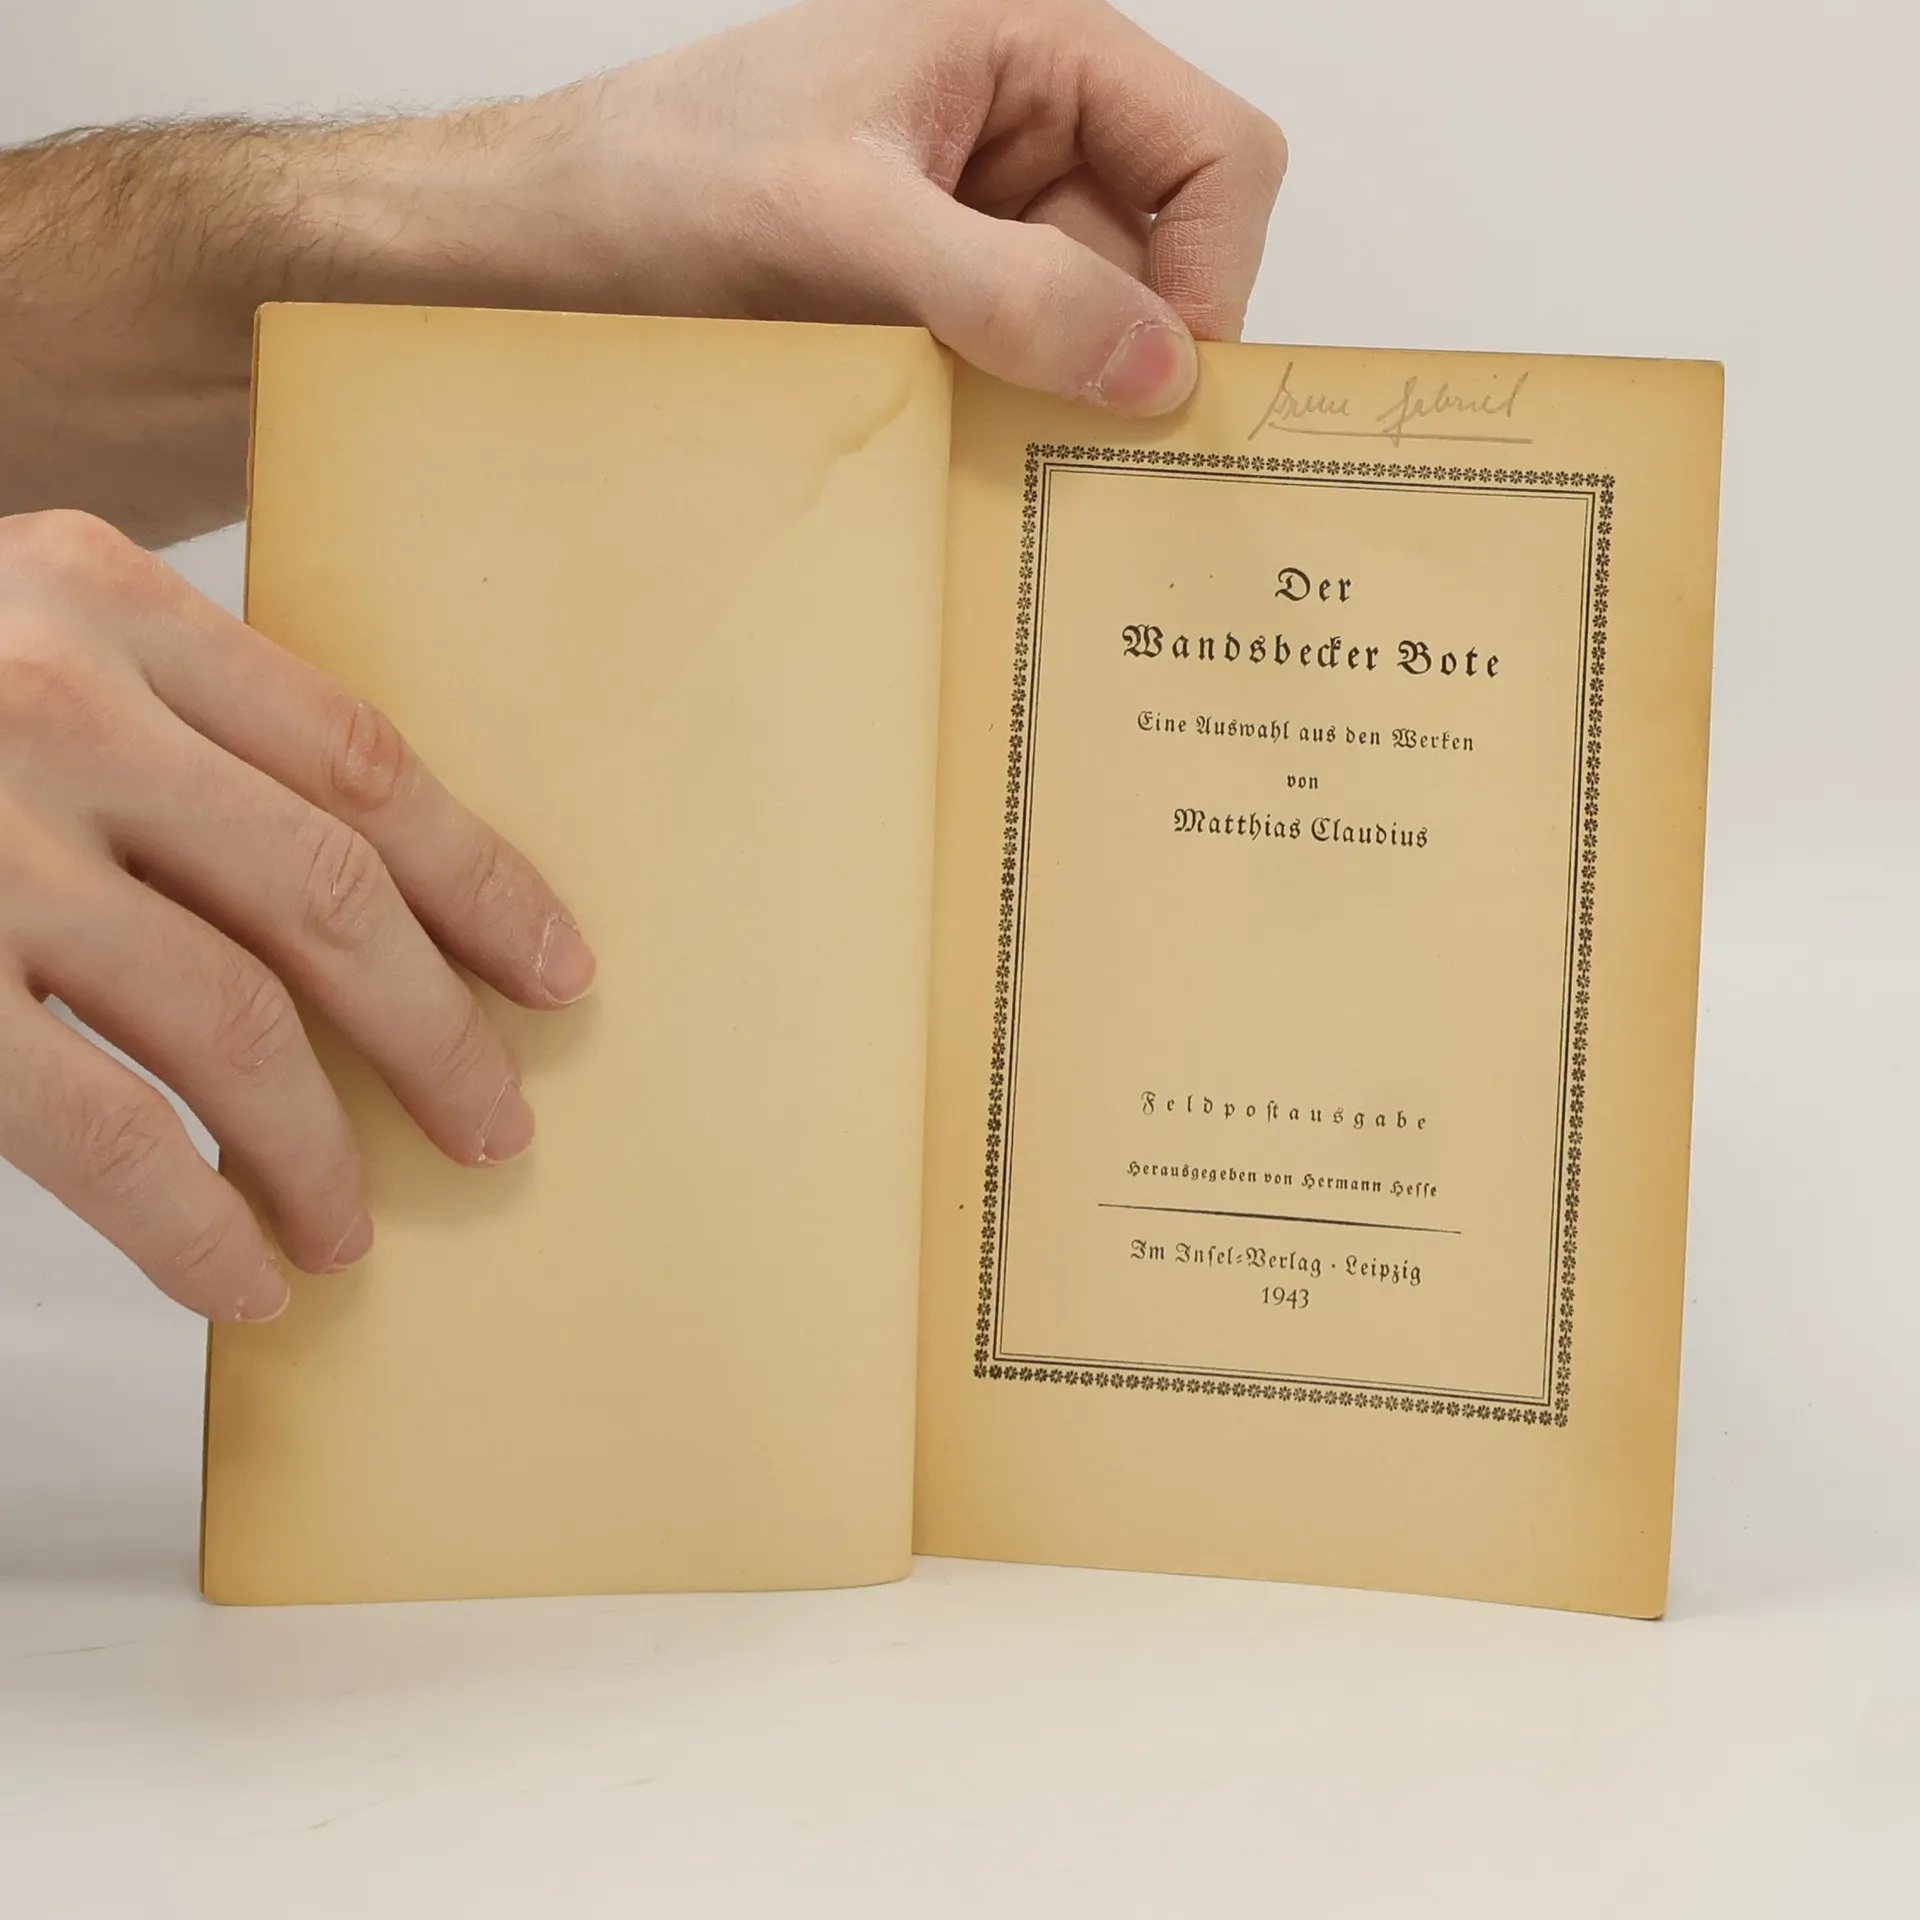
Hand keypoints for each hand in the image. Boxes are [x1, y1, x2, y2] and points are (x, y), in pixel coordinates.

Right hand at [0, 512, 595, 1320]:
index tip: (556, 968)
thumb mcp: (14, 646)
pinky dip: (197, 1219)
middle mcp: (47, 702)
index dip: (481, 881)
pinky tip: (249, 1276)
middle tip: (496, 1122)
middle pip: (326, 894)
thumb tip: (360, 890)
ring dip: (322, 1144)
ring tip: (353, 1223)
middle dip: (436, 1029)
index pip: (361, 761)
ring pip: (234, 1020)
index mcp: (103, 603)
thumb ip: (168, 725)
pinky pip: (105, 1129)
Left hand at [331, 0, 1286, 415]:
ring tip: (989, 454)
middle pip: (1169, 260)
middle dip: (1135, 361)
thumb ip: (1002, 286)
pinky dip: (1007, 429)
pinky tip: (953, 459)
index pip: (1217, 158)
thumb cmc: (645, 180)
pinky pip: (1022, 378)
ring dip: (1062, 407)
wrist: (523, 248)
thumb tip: (1156, 367)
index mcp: (1031, 52)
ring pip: (1098, 338)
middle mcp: (1025, 140)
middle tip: (1080, 457)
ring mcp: (981, 233)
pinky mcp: (935, 311)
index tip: (1156, 390)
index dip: (1211, 277)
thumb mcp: (831, 221)